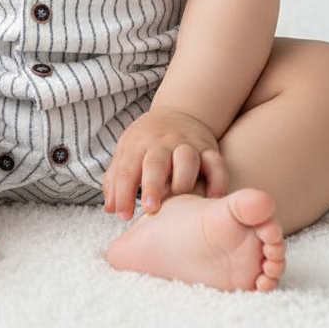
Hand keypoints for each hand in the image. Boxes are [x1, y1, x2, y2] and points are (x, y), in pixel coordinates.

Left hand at [102, 106, 228, 220]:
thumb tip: (111, 209)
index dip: (122, 192)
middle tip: (149, 210)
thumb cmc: (148, 141)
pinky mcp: (209, 150)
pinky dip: (217, 182)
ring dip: (183, 182)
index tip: (122, 215)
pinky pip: (217, 164)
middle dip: (152, 185)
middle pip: (156, 162)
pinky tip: (212, 200)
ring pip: (187, 160)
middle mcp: (163, 142)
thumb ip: (116, 179)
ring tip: (180, 204)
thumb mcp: (127, 151)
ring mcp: (188, 144)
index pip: (126, 168)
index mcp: (138, 143)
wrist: (180, 112)